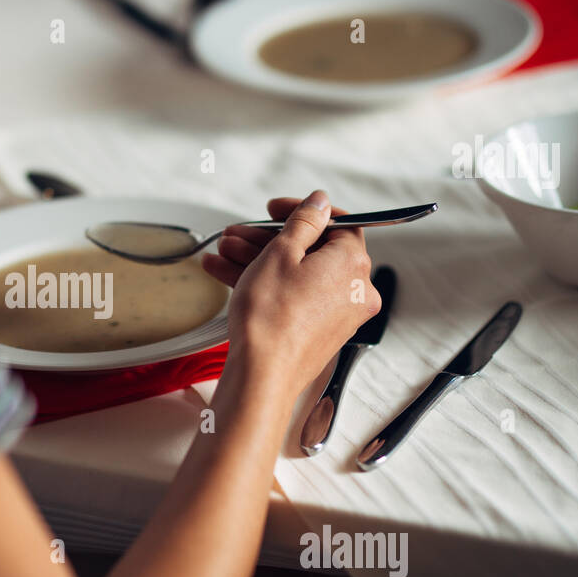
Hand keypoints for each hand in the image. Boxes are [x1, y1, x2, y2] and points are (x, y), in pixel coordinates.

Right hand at [203, 190, 380, 390]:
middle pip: (313, 250)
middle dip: (269, 239)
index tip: (274, 210)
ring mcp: (338, 314)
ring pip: (299, 274)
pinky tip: (229, 275)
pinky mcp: (321, 332)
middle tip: (239, 234)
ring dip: (260, 260)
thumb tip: (319, 202)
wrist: (261, 374)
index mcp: (353, 264)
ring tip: (224, 253)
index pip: (338, 223)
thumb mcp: (281, 253)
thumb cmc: (271, 317)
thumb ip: (303, 221)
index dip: (303, 211)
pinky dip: (269, 285)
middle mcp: (354, 290)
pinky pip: (297, 296)